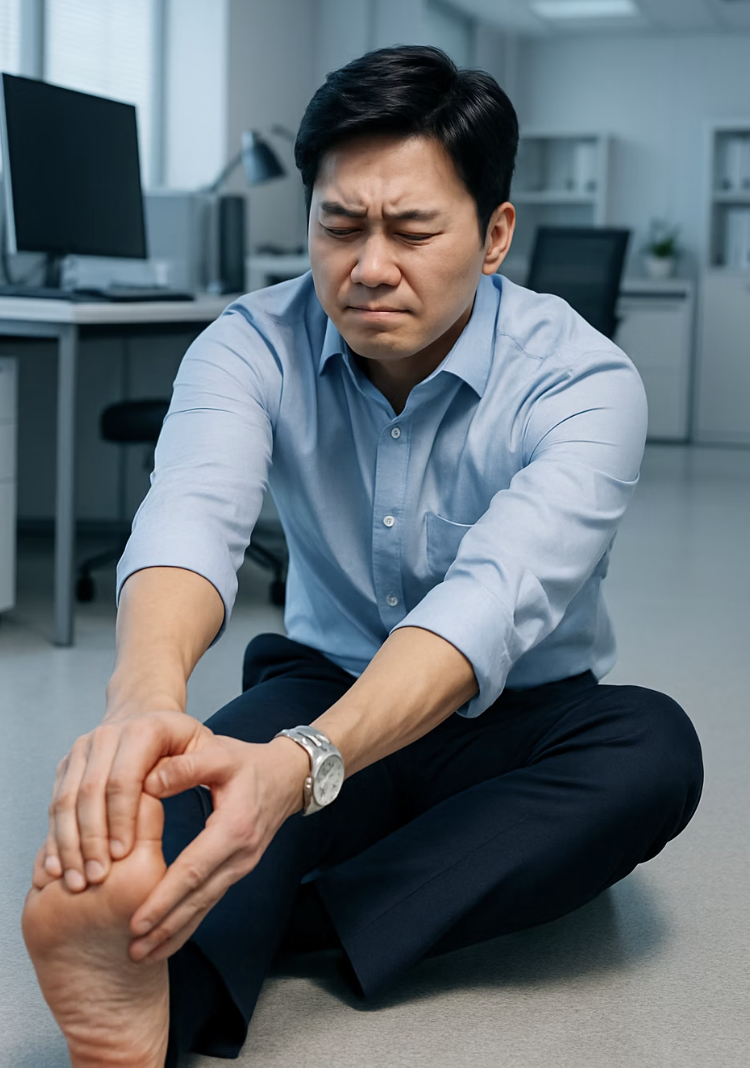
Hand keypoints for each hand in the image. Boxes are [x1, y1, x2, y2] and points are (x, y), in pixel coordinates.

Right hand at [43, 711, 212, 892]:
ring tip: (76, 881)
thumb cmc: (182, 740)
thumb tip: (157, 787)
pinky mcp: (67, 764)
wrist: (146, 712)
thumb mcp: (204, 748)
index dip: (121, 819)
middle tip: (96, 878)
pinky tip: (56, 868)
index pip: (124, 779)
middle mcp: (106, 736)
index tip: (122, 855)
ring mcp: (82, 750)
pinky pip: (55, 803)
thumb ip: (190, 767)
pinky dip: (55, 838)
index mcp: (142, 731)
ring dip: (68, 844)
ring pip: (65, 800)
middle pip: (89, 792)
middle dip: (91, 839)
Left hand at [127, 734, 309, 962]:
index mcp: (233, 828)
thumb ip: (185, 767)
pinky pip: (210, 900)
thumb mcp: (220, 754)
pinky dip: (188, 922)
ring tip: (141, 955)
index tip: (136, 921)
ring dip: (174, 932)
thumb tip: (147, 782)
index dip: (164, 898)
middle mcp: (240, 855)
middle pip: (198, 899)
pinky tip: (167, 938)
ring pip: (205, 906)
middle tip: (132, 952)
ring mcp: (241, 865)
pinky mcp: (237, 869)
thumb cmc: (250, 763)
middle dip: (165, 928)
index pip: (193, 870)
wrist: (290, 776)